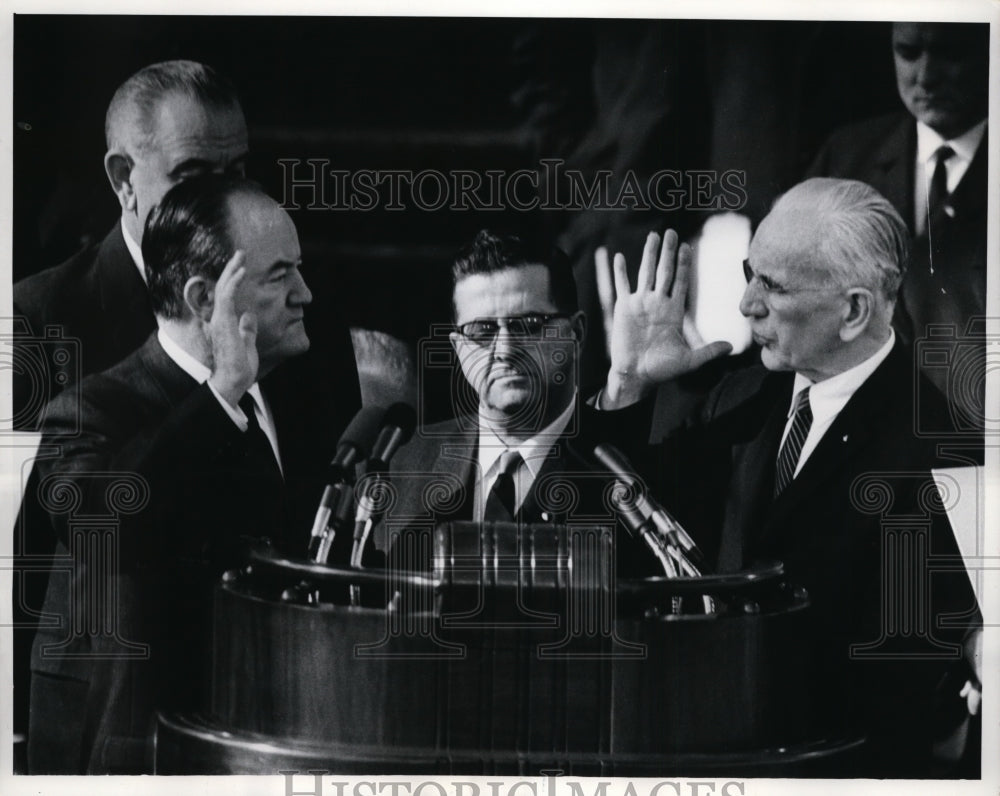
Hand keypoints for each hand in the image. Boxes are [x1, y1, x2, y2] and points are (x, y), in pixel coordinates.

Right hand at [206, 251, 258, 406]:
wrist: (232, 381)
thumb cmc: (239, 368)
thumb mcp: (247, 344)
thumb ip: (247, 330)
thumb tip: (250, 316)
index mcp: (224, 323)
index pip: (227, 297)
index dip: (233, 281)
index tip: (241, 267)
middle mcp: (218, 319)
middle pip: (223, 288)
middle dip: (231, 269)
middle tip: (240, 253)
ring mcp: (219, 319)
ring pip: (223, 288)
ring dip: (232, 270)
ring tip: (240, 256)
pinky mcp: (223, 322)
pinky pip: (227, 297)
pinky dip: (234, 282)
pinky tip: (241, 271)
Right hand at [601, 230, 731, 407]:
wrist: (636, 376)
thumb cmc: (662, 370)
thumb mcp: (689, 361)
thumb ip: (709, 352)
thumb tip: (731, 347)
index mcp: (673, 311)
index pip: (681, 282)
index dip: (684, 265)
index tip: (688, 247)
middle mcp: (657, 303)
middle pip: (664, 272)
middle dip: (669, 252)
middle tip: (672, 232)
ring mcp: (640, 304)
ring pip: (645, 273)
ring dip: (648, 254)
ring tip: (653, 236)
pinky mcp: (623, 309)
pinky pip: (621, 286)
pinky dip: (619, 272)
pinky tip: (619, 257)